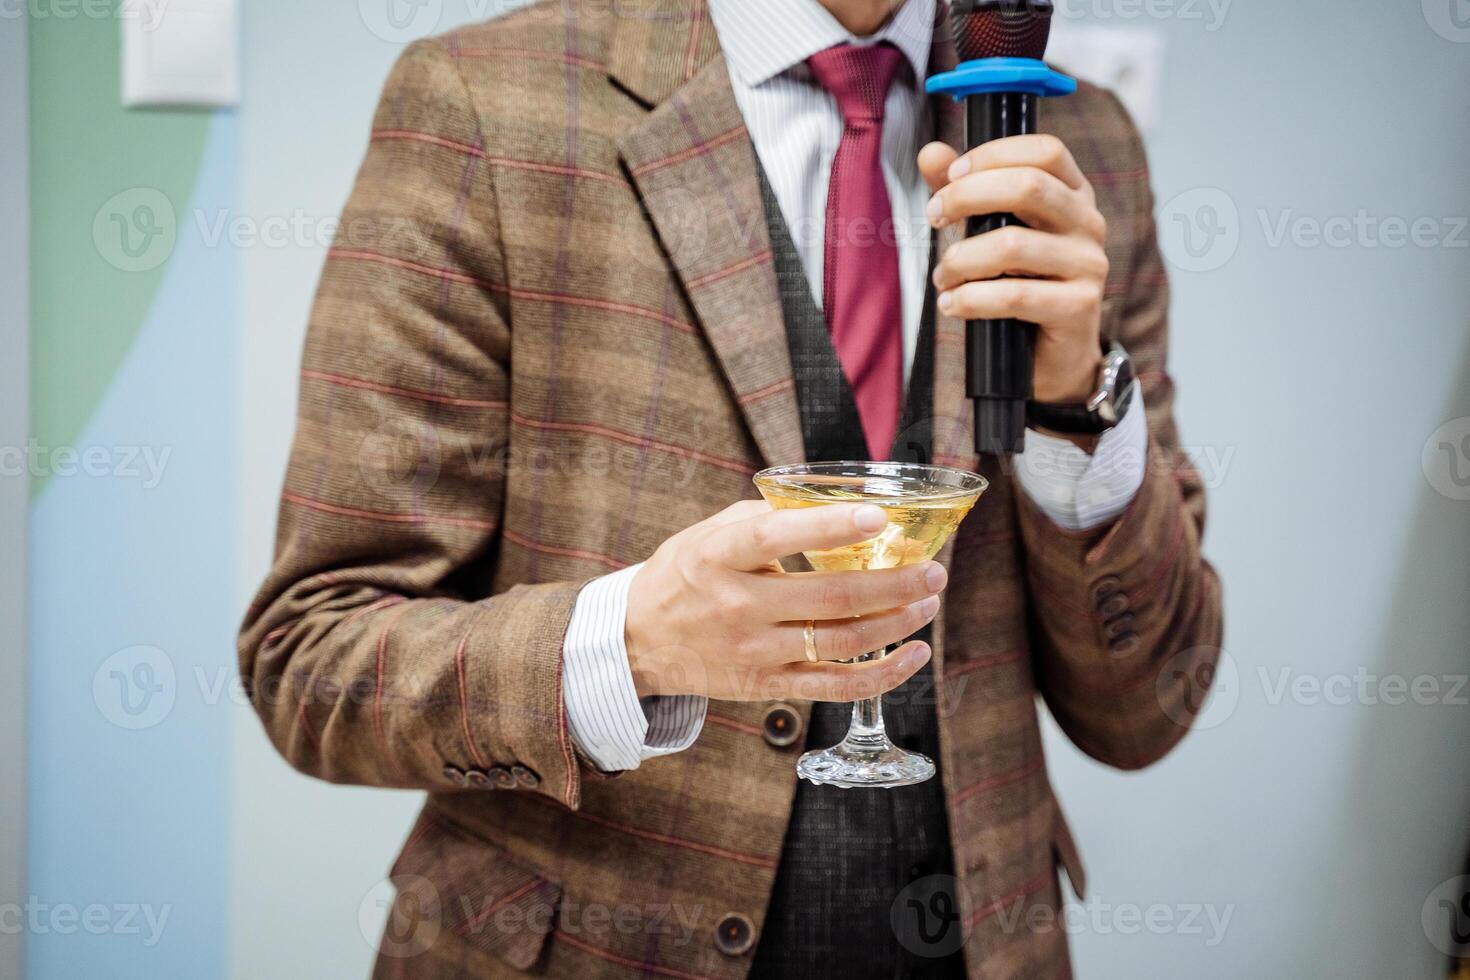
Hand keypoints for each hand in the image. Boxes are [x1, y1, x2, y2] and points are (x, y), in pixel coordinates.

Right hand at [624, 500, 946, 701]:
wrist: (639, 640)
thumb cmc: (686, 574)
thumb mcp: (711, 532)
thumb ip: (768, 517)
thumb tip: (835, 507)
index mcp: (721, 556)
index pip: (778, 537)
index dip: (831, 528)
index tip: (879, 517)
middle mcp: (738, 606)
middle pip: (830, 599)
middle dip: (894, 584)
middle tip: (933, 570)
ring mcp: (754, 651)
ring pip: (840, 642)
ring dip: (895, 622)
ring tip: (927, 602)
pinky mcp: (765, 685)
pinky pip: (833, 686)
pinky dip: (881, 675)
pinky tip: (913, 654)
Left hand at [919, 134, 1108, 406]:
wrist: (1052, 356)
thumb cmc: (1019, 284)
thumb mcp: (991, 231)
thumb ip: (963, 190)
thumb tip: (929, 153)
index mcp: (1074, 194)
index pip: (1045, 151)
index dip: (993, 155)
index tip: (950, 176)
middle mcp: (1089, 223)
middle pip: (1029, 186)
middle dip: (966, 197)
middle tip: (932, 217)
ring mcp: (1089, 265)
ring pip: (1012, 245)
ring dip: (961, 259)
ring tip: (942, 278)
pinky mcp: (1079, 307)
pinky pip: (1014, 296)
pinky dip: (971, 299)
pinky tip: (951, 305)